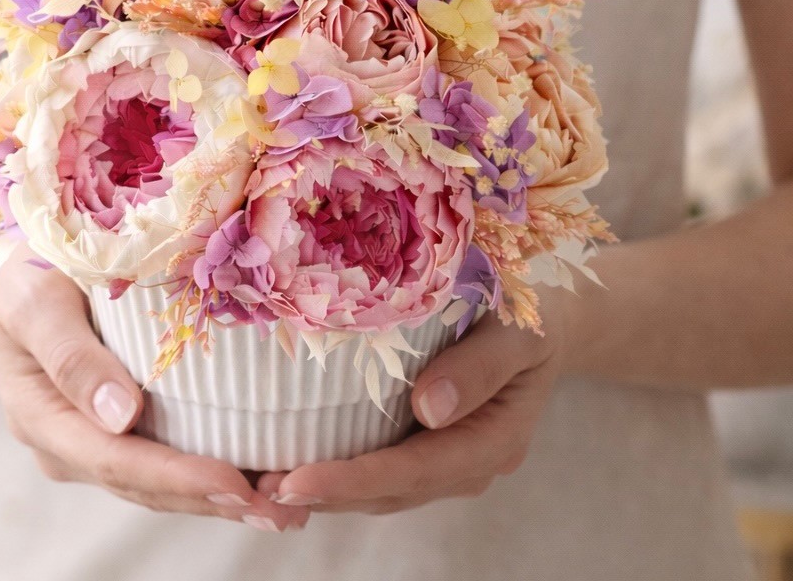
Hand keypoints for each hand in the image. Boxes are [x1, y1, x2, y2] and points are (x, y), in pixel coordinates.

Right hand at [0, 244, 308, 530]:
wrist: (6, 262)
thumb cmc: (19, 271)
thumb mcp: (32, 301)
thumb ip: (71, 357)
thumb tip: (122, 416)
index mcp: (42, 416)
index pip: (117, 459)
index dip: (178, 477)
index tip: (236, 485)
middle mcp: (67, 441)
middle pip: (145, 485)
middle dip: (212, 501)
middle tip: (284, 512)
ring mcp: (89, 436)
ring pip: (157, 481)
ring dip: (218, 497)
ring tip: (284, 507)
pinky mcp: (112, 421)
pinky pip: (162, 453)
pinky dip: (207, 468)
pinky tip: (256, 472)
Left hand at [258, 294, 569, 514]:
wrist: (550, 315)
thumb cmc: (533, 314)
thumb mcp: (519, 330)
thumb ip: (480, 368)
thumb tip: (427, 409)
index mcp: (493, 440)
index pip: (413, 470)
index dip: (352, 481)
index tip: (295, 482)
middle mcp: (468, 462)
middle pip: (391, 491)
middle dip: (325, 494)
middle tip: (258, 490)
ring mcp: (449, 455)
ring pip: (383, 488)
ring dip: (326, 490)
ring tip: (262, 482)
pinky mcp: (431, 439)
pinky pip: (383, 463)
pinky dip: (341, 467)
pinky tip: (297, 456)